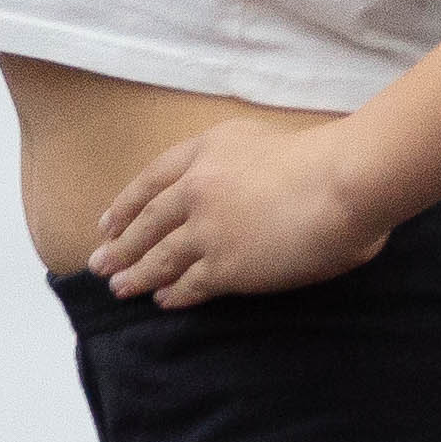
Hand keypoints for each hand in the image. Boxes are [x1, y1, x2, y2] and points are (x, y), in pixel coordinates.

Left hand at [89, 119, 394, 307]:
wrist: (342, 182)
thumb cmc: (324, 158)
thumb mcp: (262, 140)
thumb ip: (237, 163)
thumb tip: (235, 190)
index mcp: (206, 149)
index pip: (151, 179)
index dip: (125, 204)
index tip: (106, 223)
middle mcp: (197, 186)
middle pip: (146, 221)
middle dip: (119, 245)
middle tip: (98, 264)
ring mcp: (207, 228)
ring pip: (159, 256)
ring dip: (137, 274)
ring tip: (120, 288)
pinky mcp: (224, 265)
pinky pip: (189, 283)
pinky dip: (172, 294)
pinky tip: (163, 301)